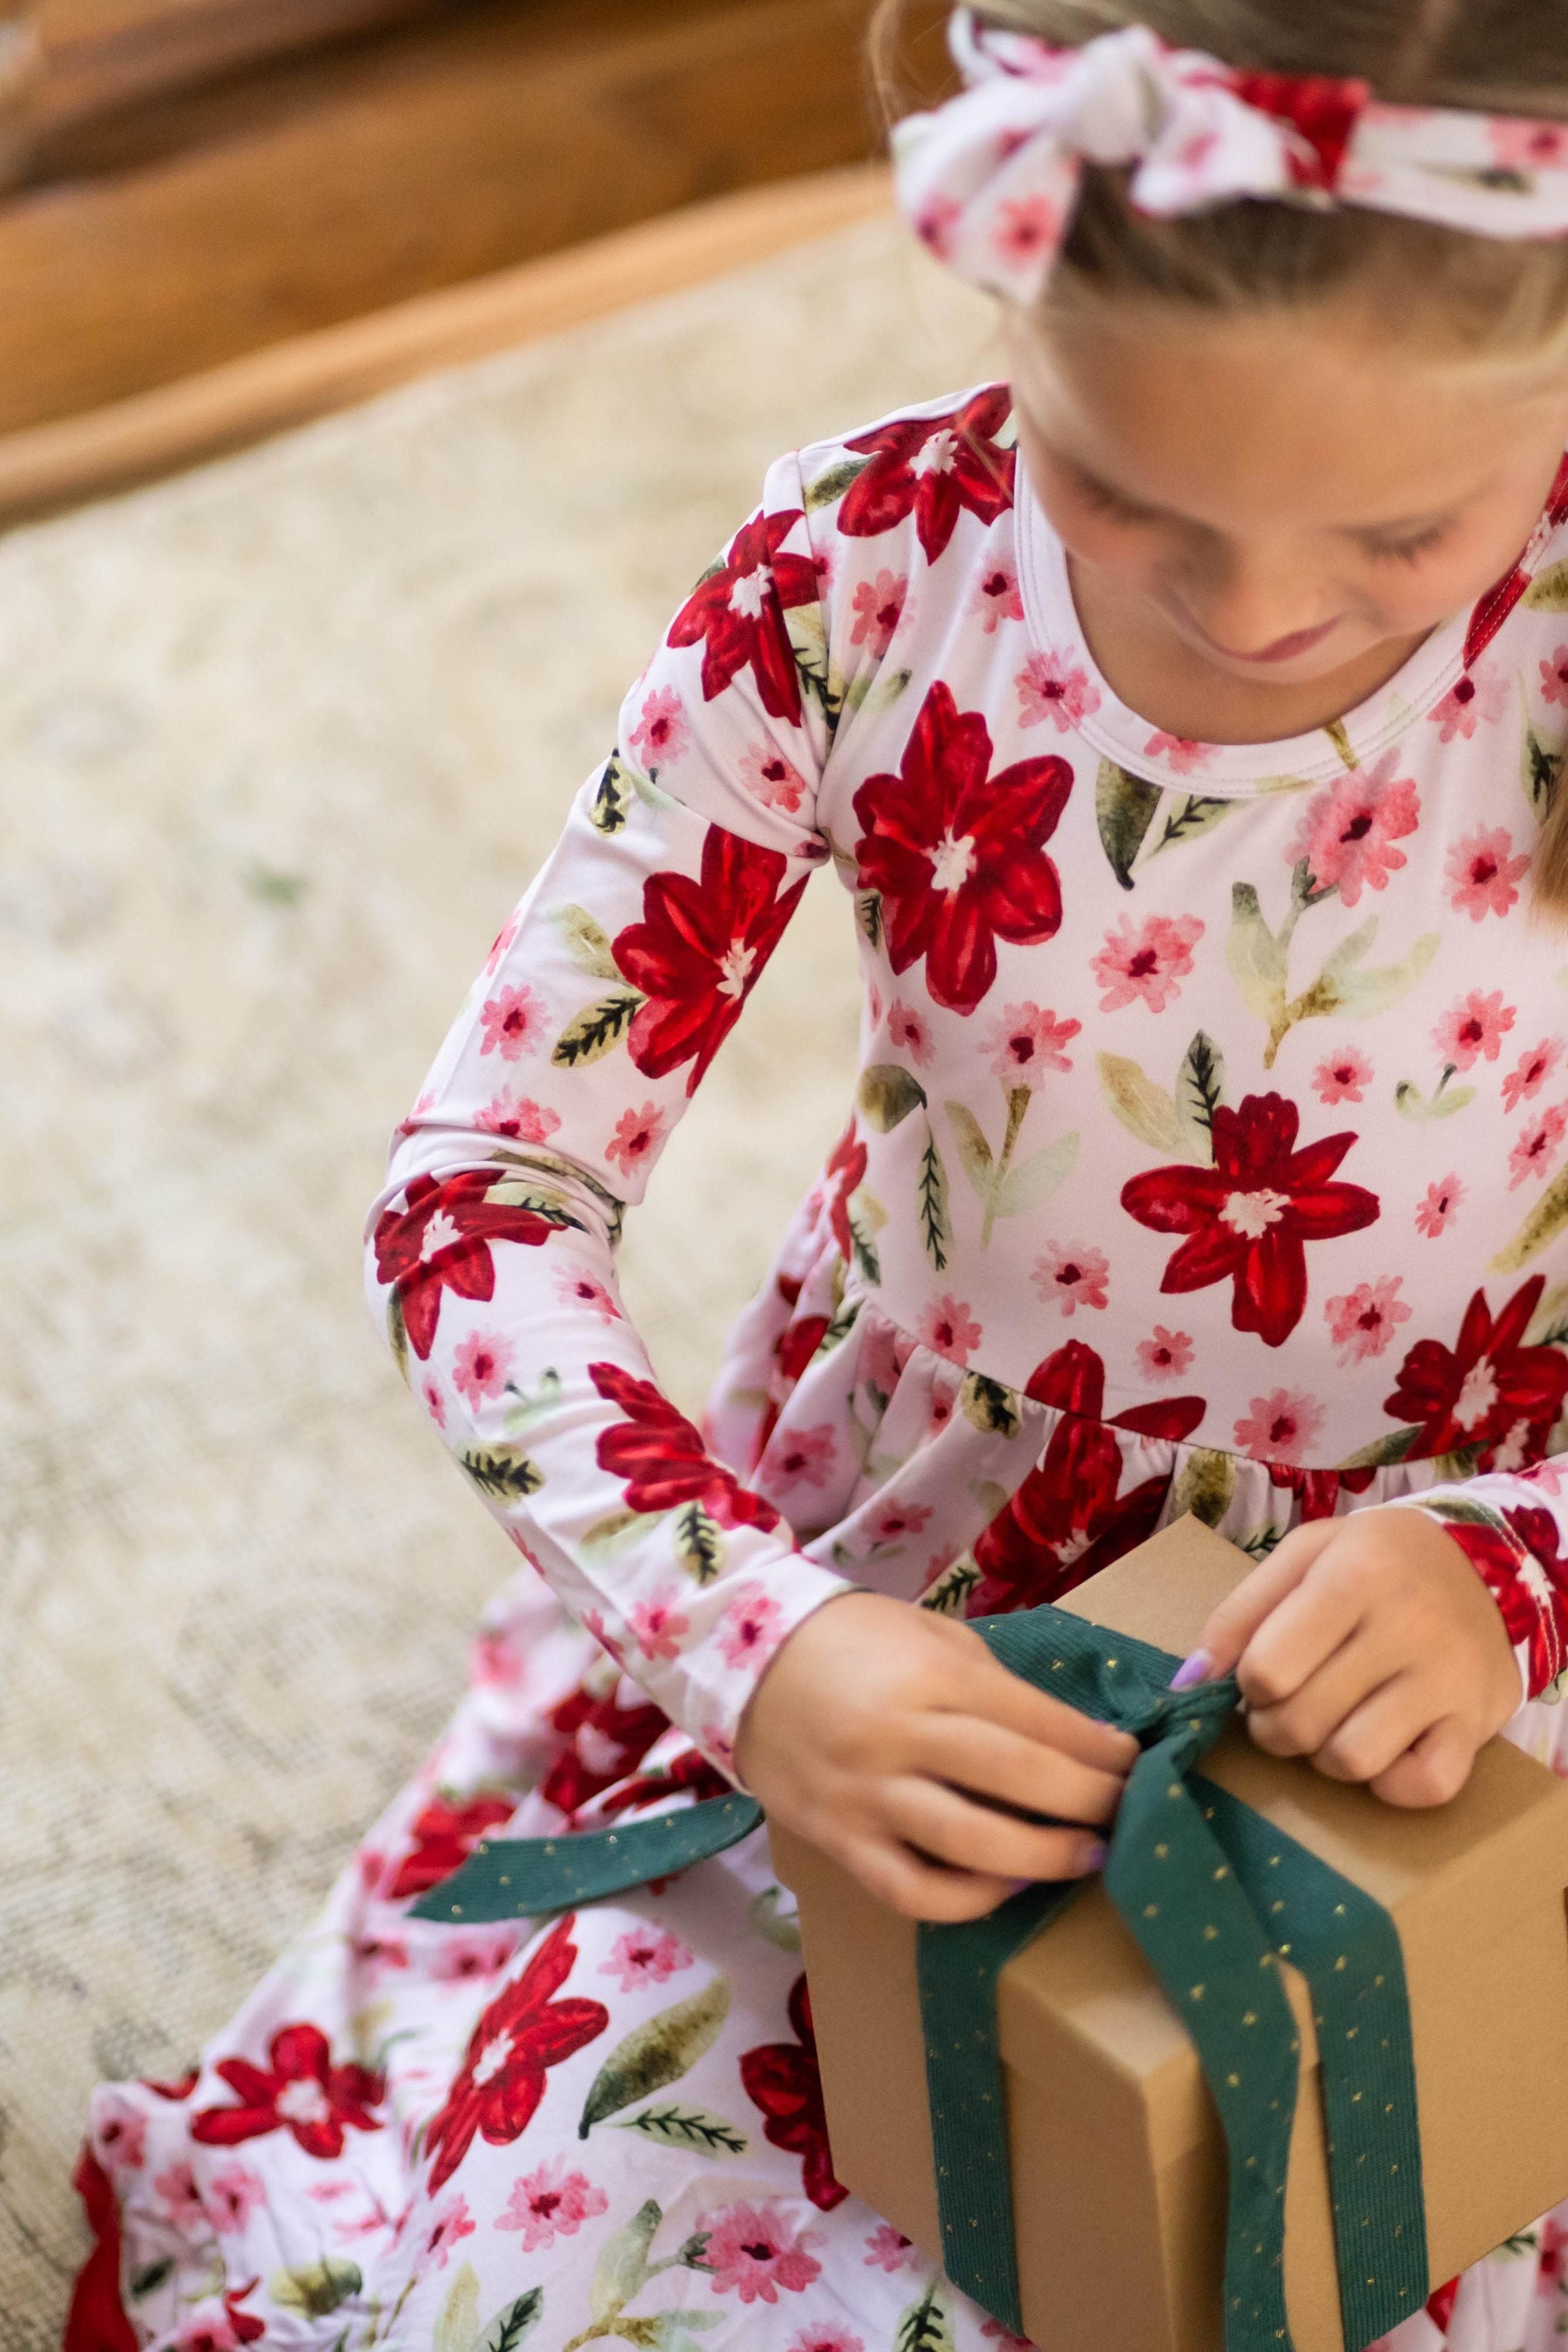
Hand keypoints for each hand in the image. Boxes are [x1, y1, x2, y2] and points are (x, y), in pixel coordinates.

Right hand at [734, 1591, 1136, 1921]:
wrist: (743, 1662)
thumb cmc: (852, 1641)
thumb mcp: (929, 1637)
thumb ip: (992, 1683)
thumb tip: (1073, 1736)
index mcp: (932, 1676)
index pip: (1036, 1719)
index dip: (1097, 1748)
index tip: (1133, 1761)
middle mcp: (901, 1736)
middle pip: (1017, 1778)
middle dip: (1087, 1802)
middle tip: (1126, 1813)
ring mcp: (867, 1794)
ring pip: (970, 1843)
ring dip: (1043, 1858)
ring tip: (1085, 1858)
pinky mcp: (840, 1840)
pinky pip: (910, 1889)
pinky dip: (966, 1900)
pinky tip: (1004, 1887)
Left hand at [1184, 1508, 1521, 1807]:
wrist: (1492, 1564)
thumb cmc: (1379, 1560)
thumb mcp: (1306, 1555)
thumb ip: (1241, 1612)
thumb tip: (1188, 1681)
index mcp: (1354, 1576)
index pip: (1267, 1669)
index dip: (1249, 1684)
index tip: (1264, 1673)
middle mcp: (1405, 1628)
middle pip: (1300, 1722)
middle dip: (1275, 1725)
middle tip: (1289, 1703)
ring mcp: (1445, 1682)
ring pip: (1352, 1762)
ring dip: (1325, 1755)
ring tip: (1334, 1721)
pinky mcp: (1476, 1726)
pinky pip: (1422, 1788)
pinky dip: (1391, 1783)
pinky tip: (1385, 1747)